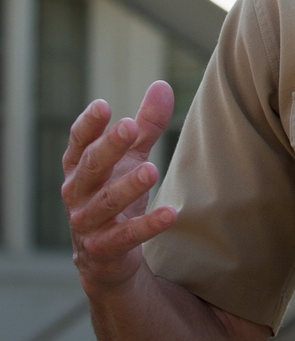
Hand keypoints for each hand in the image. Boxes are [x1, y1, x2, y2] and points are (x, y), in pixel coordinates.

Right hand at [61, 81, 178, 294]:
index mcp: (79, 167)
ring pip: (105, 202)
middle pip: (91, 166)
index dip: (88, 125)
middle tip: (129, 126)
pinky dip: (147, 226)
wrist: (105, 256)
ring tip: (152, 170)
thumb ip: (145, 125)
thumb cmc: (114, 192)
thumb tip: (162, 85)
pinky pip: (125, 236)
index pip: (79, 142)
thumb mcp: (130, 157)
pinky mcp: (104, 249)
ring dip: (128, 186)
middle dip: (109, 147)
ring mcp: (87, 223)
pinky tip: (170, 214)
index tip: (103, 105)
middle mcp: (77, 193)